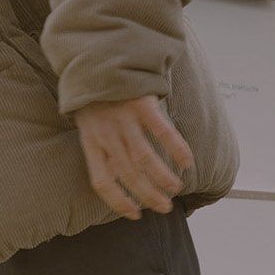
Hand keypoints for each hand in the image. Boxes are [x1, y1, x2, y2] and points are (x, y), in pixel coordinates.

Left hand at [72, 95, 193, 220]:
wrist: (97, 59)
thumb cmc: (94, 97)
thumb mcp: (87, 124)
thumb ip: (100, 147)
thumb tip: (117, 175)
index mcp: (90, 143)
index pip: (102, 182)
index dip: (118, 202)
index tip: (135, 215)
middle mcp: (106, 135)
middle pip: (129, 174)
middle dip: (148, 196)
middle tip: (164, 207)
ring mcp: (124, 120)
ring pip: (145, 159)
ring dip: (163, 178)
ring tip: (175, 188)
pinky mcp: (141, 104)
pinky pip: (162, 132)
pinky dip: (177, 148)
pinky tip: (187, 162)